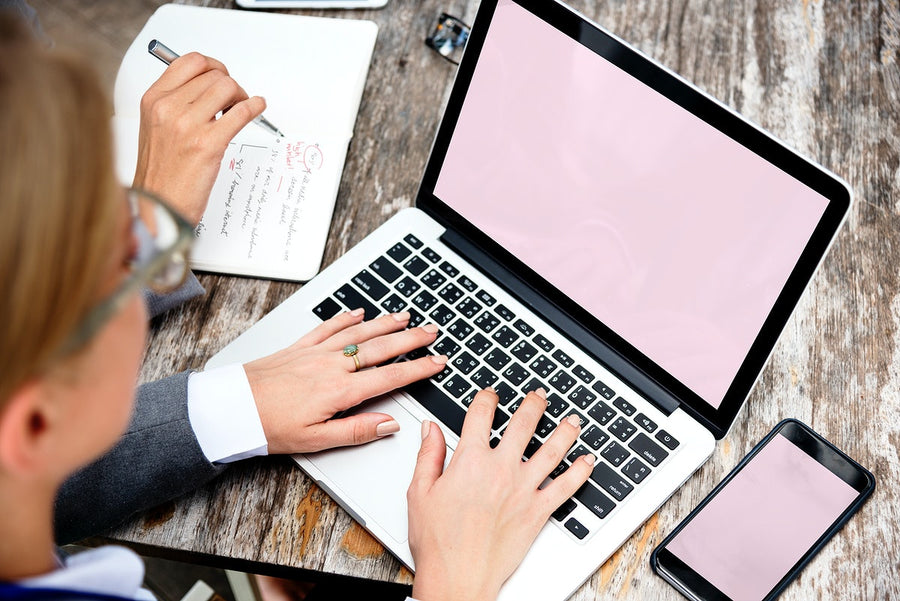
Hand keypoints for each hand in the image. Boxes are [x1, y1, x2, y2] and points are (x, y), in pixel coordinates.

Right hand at [133, 52, 265, 224]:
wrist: (159, 204)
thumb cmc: (161, 173)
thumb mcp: (155, 128)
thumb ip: (175, 104)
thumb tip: (207, 87)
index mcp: (153, 100)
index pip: (189, 62)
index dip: (213, 66)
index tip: (222, 76)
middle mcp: (168, 108)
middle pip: (213, 75)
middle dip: (231, 85)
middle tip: (235, 101)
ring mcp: (187, 125)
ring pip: (228, 87)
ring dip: (242, 96)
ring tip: (240, 110)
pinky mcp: (208, 144)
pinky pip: (241, 112)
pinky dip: (255, 107)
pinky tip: (258, 109)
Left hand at [243, 309, 446, 453]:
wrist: (232, 407)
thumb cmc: (269, 426)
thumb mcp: (316, 441)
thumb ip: (357, 431)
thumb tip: (389, 425)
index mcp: (340, 391)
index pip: (390, 377)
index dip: (418, 369)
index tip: (438, 362)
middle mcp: (331, 366)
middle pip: (380, 348)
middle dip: (410, 339)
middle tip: (432, 331)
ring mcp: (315, 353)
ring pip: (358, 333)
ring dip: (384, 323)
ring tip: (405, 317)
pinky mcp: (299, 347)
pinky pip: (328, 327)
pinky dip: (346, 318)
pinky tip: (358, 312)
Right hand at [407, 388, 594, 600]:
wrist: (458, 575)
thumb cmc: (438, 540)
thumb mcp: (420, 491)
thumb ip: (428, 455)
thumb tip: (430, 429)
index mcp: (470, 460)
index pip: (481, 415)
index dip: (487, 398)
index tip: (490, 394)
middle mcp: (501, 469)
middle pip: (523, 424)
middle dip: (533, 405)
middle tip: (539, 396)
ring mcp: (523, 489)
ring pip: (552, 451)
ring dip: (564, 431)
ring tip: (572, 420)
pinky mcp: (538, 511)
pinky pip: (566, 487)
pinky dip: (580, 472)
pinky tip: (588, 461)